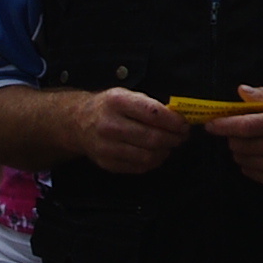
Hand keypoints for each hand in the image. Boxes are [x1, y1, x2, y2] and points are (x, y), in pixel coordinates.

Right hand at [74, 88, 192, 176]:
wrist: (77, 122)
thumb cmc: (108, 107)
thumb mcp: (126, 95)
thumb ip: (150, 105)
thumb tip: (178, 118)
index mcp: (118, 102)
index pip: (154, 113)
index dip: (174, 121)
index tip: (184, 124)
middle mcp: (110, 125)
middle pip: (152, 137)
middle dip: (173, 139)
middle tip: (182, 137)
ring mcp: (106, 146)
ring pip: (146, 155)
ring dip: (164, 152)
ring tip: (170, 146)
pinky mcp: (106, 163)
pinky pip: (137, 167)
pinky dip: (152, 162)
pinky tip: (156, 154)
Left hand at [205, 85, 262, 189]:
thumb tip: (241, 92)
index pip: (246, 126)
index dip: (224, 125)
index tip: (210, 124)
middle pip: (239, 144)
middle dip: (234, 135)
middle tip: (243, 129)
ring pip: (241, 159)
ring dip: (241, 149)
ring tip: (255, 141)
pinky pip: (249, 172)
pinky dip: (249, 162)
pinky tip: (262, 153)